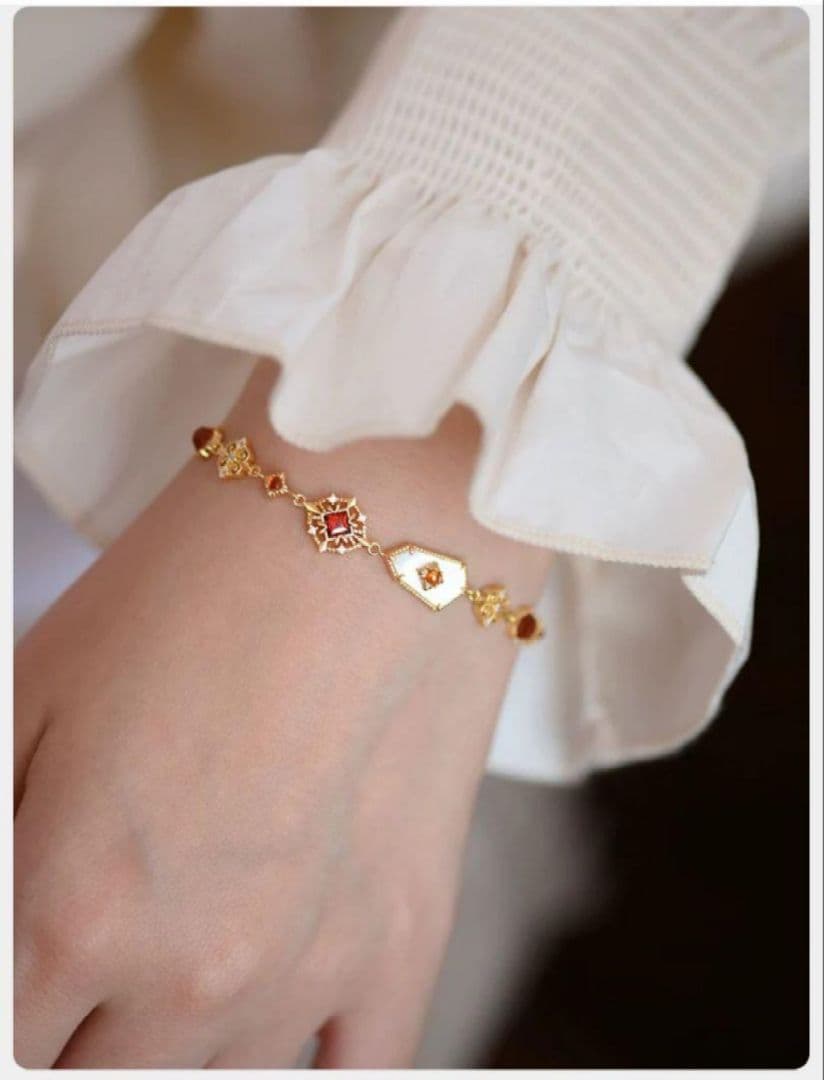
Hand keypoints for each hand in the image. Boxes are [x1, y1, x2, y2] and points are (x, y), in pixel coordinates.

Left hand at [14, 362, 550, 1066]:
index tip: (36, 960)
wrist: (373, 528)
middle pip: (93, 1075)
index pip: (5, 1043)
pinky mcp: (404, 946)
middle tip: (102, 930)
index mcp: (69, 911)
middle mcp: (189, 975)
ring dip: (173, 1029)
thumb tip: (4, 939)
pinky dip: (309, 1067)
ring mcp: (309, 974)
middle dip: (75, 1016)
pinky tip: (277, 1021)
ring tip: (191, 927)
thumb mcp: (27, 696)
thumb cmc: (196, 588)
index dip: (16, 999)